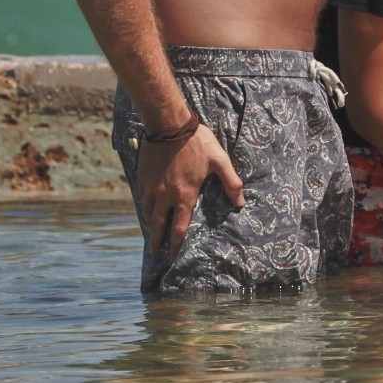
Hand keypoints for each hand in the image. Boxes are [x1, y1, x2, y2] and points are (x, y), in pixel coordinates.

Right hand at [136, 121, 242, 265]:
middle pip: (159, 225)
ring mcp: (152, 187)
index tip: (173, 257)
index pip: (179, 228)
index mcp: (185, 195)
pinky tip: (146, 210)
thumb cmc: (197, 142)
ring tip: (150, 235)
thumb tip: (240, 202)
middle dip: (157, 242)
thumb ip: (231, 183)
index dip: (176, 245)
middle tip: (155, 253)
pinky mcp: (143, 177)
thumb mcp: (220, 161)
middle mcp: (165, 195)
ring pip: (148, 212)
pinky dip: (144, 208)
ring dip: (150, 225)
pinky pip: (142, 197)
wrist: (169, 124)